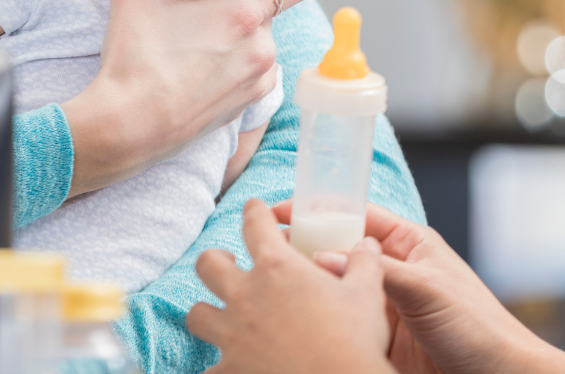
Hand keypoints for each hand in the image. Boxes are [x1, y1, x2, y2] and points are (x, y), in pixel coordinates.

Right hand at [60, 0, 308, 195]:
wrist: (126, 127)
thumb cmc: (131, 58)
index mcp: (245, 10)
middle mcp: (263, 44)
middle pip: (272, 9)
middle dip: (249, 1)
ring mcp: (258, 77)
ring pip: (264, 42)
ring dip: (246, 35)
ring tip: (207, 31)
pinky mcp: (247, 106)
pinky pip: (256, 74)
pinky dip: (239, 65)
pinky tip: (205, 61)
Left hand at [187, 199, 395, 373]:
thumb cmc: (354, 342)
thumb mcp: (366, 294)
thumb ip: (363, 263)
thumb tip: (367, 244)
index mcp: (277, 268)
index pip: (254, 223)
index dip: (253, 211)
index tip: (254, 208)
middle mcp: (246, 296)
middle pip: (208, 264)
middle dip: (216, 261)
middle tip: (230, 266)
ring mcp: (233, 335)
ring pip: (197, 315)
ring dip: (208, 312)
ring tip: (222, 317)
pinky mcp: (230, 371)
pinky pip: (209, 369)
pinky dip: (218, 368)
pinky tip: (229, 368)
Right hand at [273, 203, 564, 373]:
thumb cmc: (479, 327)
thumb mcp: (427, 290)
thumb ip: (378, 272)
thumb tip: (324, 258)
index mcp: (408, 244)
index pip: (354, 215)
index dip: (316, 210)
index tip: (278, 211)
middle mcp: (391, 270)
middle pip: (338, 249)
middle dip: (303, 247)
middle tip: (265, 251)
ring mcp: (383, 305)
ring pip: (336, 286)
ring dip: (309, 284)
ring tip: (271, 285)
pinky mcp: (377, 338)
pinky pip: (342, 319)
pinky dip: (320, 317)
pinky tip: (297, 319)